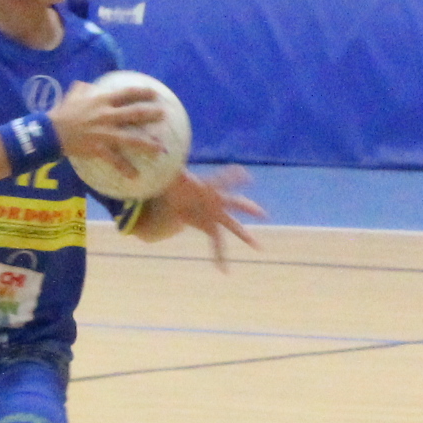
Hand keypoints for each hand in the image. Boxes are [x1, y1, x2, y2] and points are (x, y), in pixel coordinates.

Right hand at [48, 83, 158, 176]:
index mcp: (101, 100)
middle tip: (165, 114)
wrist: (50, 132)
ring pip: (130, 138)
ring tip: (161, 148)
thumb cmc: (62, 113)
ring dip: (147, 143)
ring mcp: (103, 132)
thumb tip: (87, 84)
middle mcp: (106, 115)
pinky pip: (114, 159)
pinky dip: (125, 168)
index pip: (126, 94)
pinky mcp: (98, 148)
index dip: (142, 92)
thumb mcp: (73, 96)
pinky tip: (135, 176)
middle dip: (151, 113)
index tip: (155, 93)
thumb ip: (82, 89)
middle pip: (134, 113)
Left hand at [136, 166, 265, 268]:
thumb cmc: (176, 185)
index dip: (233, 177)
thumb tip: (159, 151)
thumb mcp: (171, 177)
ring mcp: (215, 216)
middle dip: (248, 208)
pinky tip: (224, 271)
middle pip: (235, 204)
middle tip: (263, 214)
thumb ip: (167, 168)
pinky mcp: (210, 227)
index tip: (244, 174)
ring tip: (258, 247)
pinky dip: (220, 258)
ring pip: (232, 226)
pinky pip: (217, 244)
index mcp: (208, 188)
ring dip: (244, 236)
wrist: (176, 198)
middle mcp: (216, 202)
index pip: (222, 181)